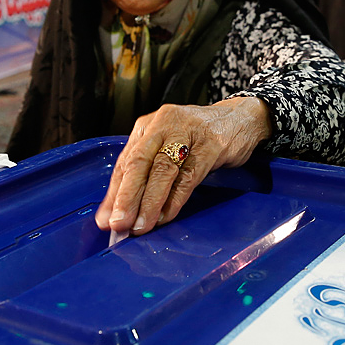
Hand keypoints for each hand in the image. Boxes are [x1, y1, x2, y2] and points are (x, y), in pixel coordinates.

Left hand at [95, 97, 271, 235]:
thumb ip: (146, 174)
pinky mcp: (210, 145)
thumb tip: (121, 211)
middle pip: (139, 163)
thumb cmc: (197, 136)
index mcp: (147, 126)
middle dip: (126, 197)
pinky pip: (189, 176)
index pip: (125, 162)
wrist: (239, 118)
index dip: (114, 193)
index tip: (105, 220)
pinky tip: (165, 216)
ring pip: (162, 170)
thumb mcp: (167, 146)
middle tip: (118, 224)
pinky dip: (175, 198)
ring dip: (149, 202)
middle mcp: (163, 125)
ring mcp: (187, 133)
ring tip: (141, 226)